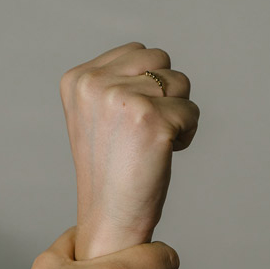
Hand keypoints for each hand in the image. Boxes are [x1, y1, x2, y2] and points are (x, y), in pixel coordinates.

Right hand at [60, 42, 199, 256]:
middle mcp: (95, 83)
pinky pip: (192, 111)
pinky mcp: (151, 119)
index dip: (146, 86)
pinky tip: (164, 154)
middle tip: (143, 132)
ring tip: (151, 143)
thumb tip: (152, 59)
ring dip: (178, 114)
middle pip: (161, 60)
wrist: (110, 217)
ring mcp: (122, 99)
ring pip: (181, 82)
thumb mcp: (97, 114)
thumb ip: (115, 80)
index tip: (128, 122)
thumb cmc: (111, 170)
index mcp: (77, 78)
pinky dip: (187, 135)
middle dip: (165, 94)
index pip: (137, 51)